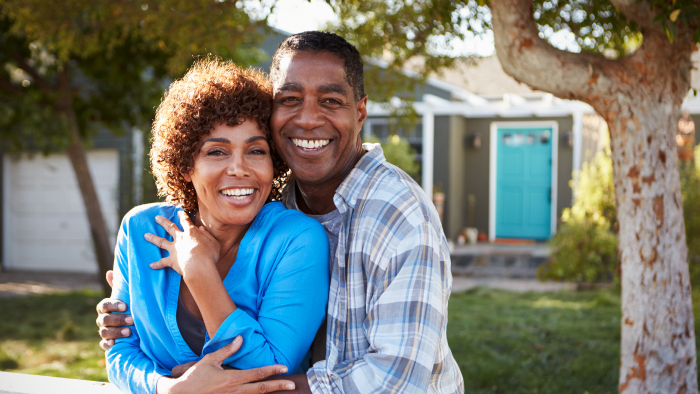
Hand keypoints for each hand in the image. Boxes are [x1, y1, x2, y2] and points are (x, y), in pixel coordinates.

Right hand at [96, 270, 132, 350]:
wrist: (132, 326)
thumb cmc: (128, 307)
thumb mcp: (125, 297)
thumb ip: (118, 286)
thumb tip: (109, 272)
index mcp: (105, 307)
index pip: (104, 305)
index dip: (113, 305)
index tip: (125, 306)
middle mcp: (102, 319)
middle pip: (105, 319)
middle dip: (118, 319)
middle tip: (132, 320)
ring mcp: (103, 331)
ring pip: (104, 332)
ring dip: (116, 332)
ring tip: (129, 332)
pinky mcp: (107, 342)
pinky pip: (103, 344)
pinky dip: (108, 344)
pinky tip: (115, 343)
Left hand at [145, 211, 219, 277]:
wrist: (199, 266)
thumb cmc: (209, 254)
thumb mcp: (213, 242)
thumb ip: (207, 234)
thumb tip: (202, 229)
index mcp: (191, 232)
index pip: (186, 221)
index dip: (183, 215)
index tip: (179, 212)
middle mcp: (180, 238)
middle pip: (170, 227)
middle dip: (163, 222)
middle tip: (156, 217)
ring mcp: (174, 249)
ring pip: (161, 241)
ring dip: (153, 238)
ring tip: (145, 235)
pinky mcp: (171, 260)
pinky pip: (162, 262)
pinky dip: (156, 264)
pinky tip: (151, 265)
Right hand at [157, 336, 295, 393]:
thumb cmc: (195, 377)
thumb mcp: (210, 360)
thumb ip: (227, 350)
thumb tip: (240, 338)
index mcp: (232, 378)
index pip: (257, 374)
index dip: (272, 370)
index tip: (285, 368)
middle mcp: (234, 391)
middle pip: (261, 389)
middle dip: (278, 386)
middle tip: (292, 384)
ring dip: (269, 393)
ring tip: (282, 389)